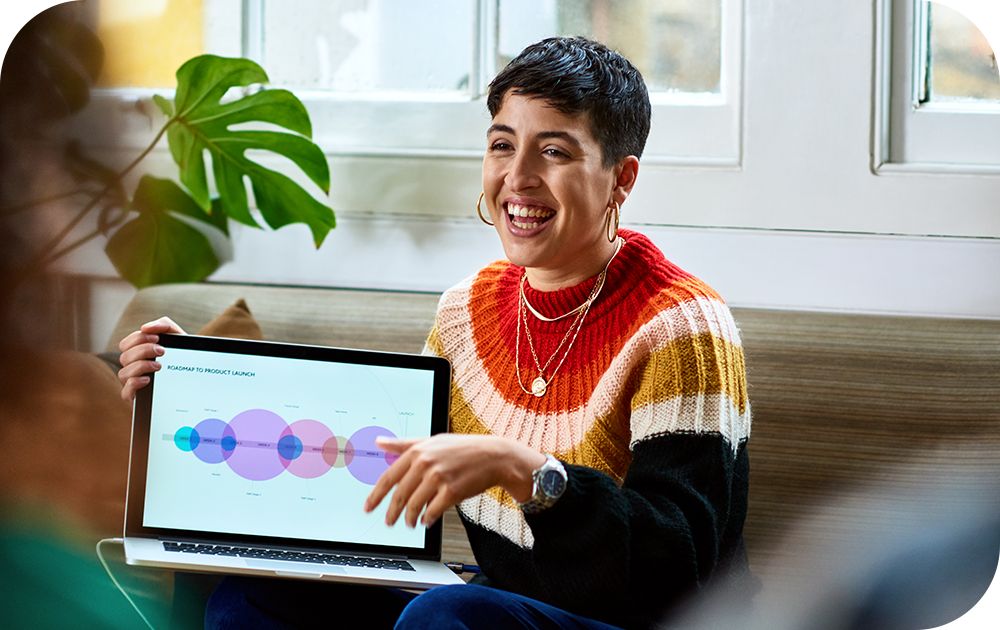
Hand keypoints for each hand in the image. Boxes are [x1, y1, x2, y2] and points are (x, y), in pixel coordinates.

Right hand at [117, 316, 185, 400]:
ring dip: (141, 366)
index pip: (126, 344)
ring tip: (159, 366)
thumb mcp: (178, 338)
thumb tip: (145, 327)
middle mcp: (134, 368)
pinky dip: (134, 383)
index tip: (157, 338)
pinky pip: (125, 392)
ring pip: (123, 373)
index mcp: (139, 353)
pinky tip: (148, 379)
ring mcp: (134, 383)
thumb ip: (164, 326)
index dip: (138, 339)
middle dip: (143, 351)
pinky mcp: (138, 398)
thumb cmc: (184, 357)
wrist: (199, 378)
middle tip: (162, 351)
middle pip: (124, 357)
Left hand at [364, 434, 545, 527]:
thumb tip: (379, 443)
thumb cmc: (462, 448)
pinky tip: (427, 521)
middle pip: (400, 495)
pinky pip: (432, 511)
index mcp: (417, 451)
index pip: (389, 477)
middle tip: (388, 522)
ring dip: (410, 519)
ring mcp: (439, 477)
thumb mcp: (432, 440)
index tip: (368, 507)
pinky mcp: (452, 491)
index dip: (376, 495)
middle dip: (392, 512)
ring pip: (414, 506)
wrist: (493, 456)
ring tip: (410, 524)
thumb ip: (404, 444)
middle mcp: (425, 463)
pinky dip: (427, 519)